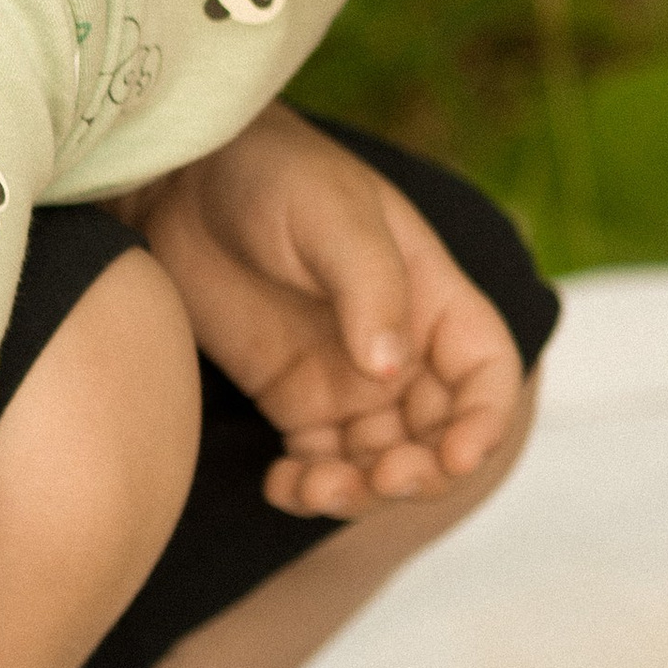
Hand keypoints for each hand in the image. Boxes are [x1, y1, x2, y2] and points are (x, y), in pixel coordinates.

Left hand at [136, 109, 526, 516]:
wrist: (181, 182)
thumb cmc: (273, 175)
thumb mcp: (330, 216)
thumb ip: (368, 289)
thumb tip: (390, 371)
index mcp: (432, 298)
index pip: (486, 372)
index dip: (485, 422)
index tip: (456, 457)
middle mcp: (400, 349)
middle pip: (440, 434)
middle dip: (422, 472)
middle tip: (379, 479)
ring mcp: (347, 380)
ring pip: (380, 462)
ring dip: (360, 492)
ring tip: (314, 486)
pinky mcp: (293, 401)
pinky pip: (319, 465)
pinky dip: (308, 489)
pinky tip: (280, 484)